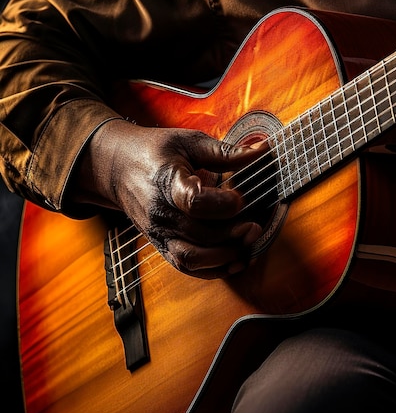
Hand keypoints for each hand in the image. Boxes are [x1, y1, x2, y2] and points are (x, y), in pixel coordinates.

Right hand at [74, 119, 267, 278]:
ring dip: (225, 255)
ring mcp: (159, 233)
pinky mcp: (162, 245)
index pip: (194, 202)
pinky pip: (187, 267)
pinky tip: (236, 259)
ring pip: (192, 258)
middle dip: (233, 234)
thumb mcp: (189, 142)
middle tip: (257, 225)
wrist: (116, 167)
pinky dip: (213, 270)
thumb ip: (226, 152)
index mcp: (167, 182)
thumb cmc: (157, 151)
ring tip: (248, 242)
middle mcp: (161, 213)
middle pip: (199, 234)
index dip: (222, 204)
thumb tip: (263, 152)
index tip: (242, 198)